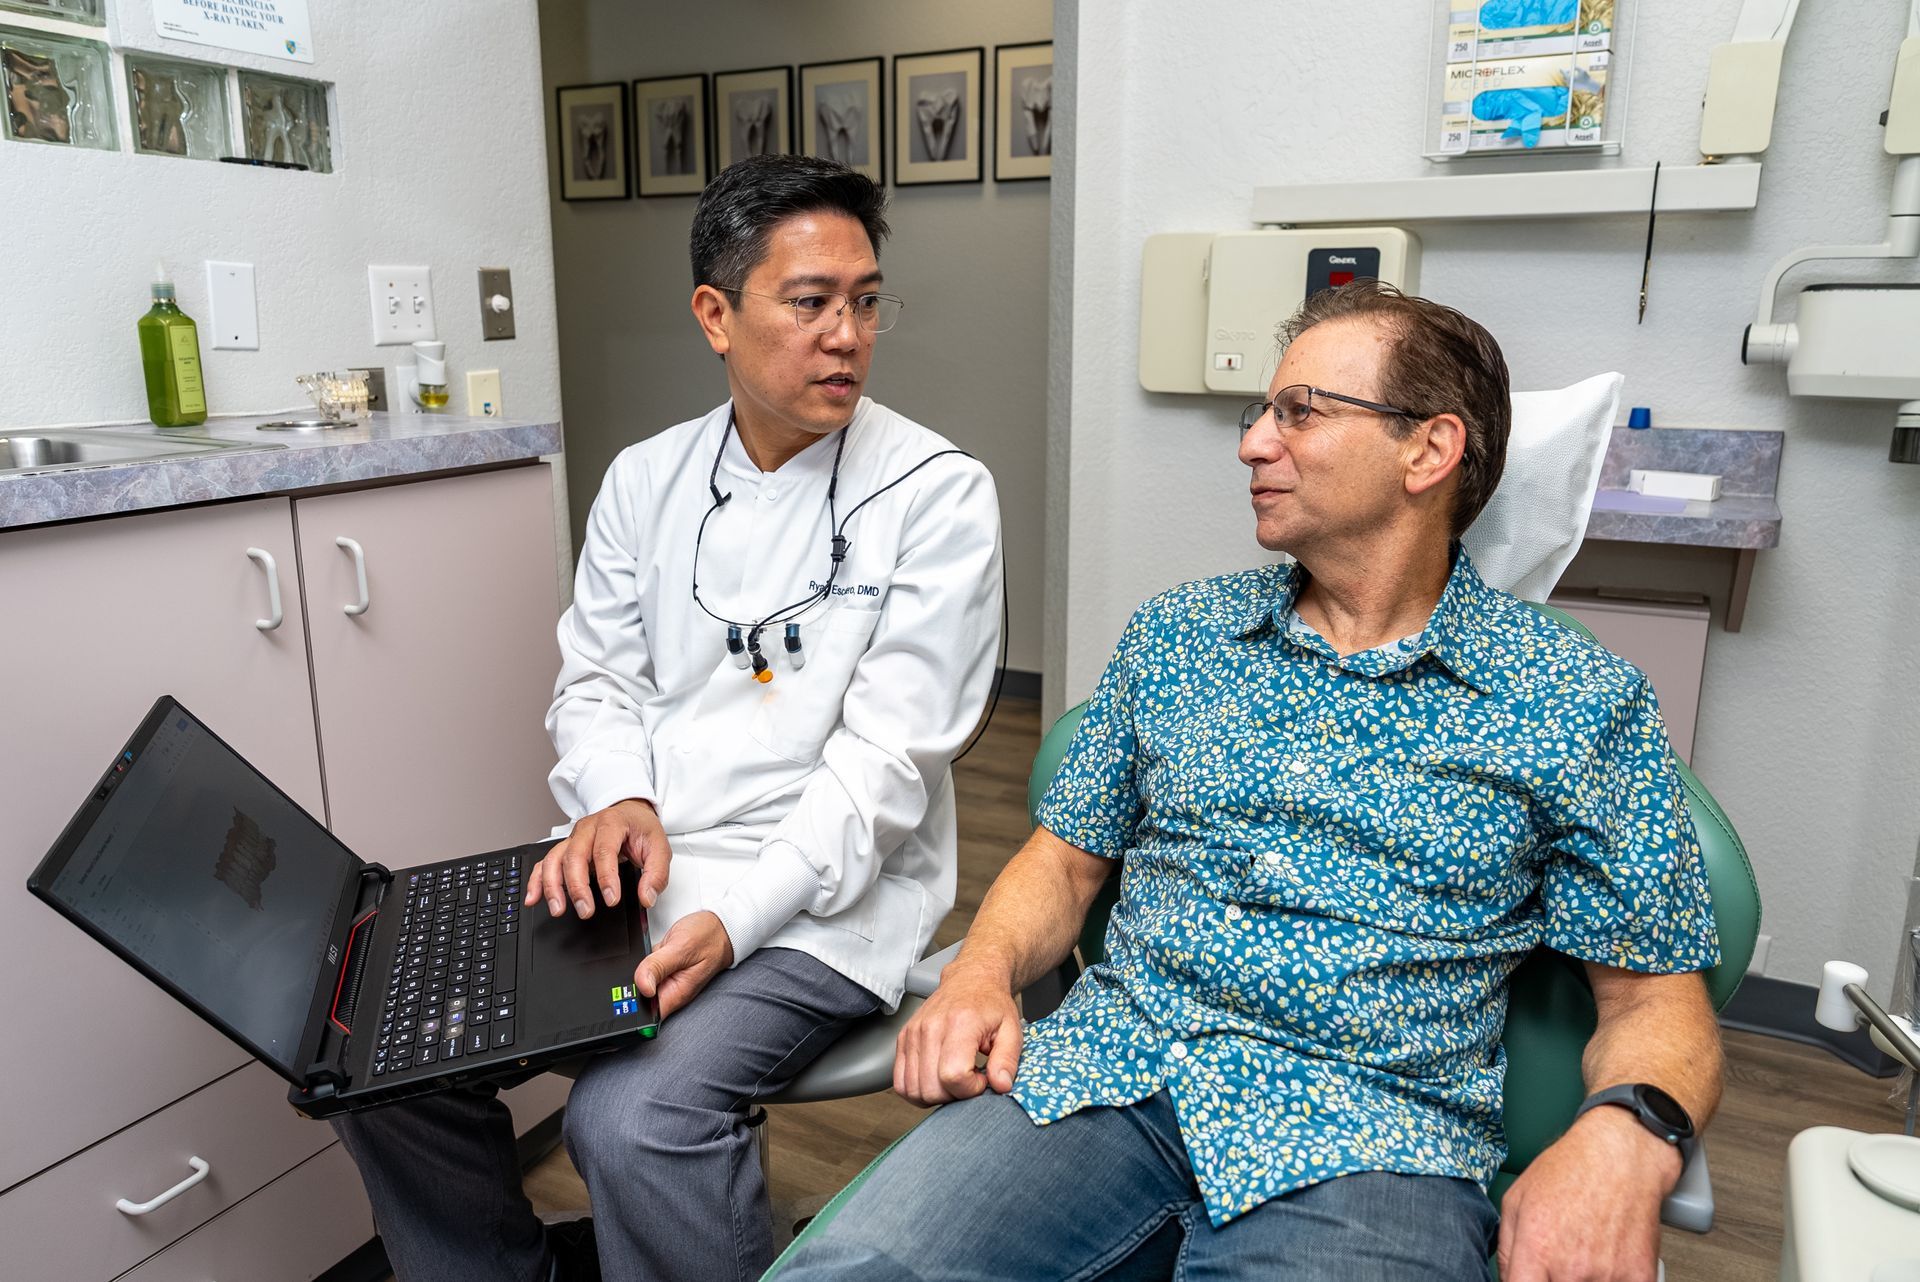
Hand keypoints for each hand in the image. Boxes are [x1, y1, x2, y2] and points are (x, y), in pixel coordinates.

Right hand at [525, 799, 669, 920]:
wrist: (630, 812)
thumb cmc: (641, 829)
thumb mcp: (659, 847)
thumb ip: (656, 873)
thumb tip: (647, 897)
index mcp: (611, 823)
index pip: (604, 851)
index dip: (606, 878)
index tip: (611, 899)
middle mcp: (587, 828)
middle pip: (574, 856)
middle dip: (578, 887)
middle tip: (586, 910)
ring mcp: (573, 838)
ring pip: (555, 859)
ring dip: (553, 886)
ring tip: (558, 909)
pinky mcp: (565, 848)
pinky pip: (545, 862)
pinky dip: (537, 880)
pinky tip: (534, 898)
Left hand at [635, 910, 733, 1018]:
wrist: (721, 925)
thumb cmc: (709, 937)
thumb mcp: (682, 948)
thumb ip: (658, 966)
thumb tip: (641, 986)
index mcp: (675, 993)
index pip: (647, 1015)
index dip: (631, 1010)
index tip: (622, 997)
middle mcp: (670, 989)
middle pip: (639, 1000)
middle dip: (628, 988)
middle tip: (633, 970)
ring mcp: (665, 979)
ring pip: (638, 983)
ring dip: (634, 973)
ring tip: (644, 957)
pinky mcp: (662, 968)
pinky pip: (644, 969)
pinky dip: (640, 962)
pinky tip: (644, 952)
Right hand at [893, 961, 1022, 1106]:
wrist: (970, 979)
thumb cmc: (990, 1003)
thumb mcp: (1012, 1029)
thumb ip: (1008, 1060)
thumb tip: (1001, 1085)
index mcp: (960, 1023)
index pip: (953, 1075)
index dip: (970, 1089)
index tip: (981, 1079)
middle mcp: (931, 1027)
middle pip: (931, 1088)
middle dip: (954, 1096)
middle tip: (969, 1080)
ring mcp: (913, 1033)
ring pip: (913, 1089)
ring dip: (935, 1095)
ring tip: (953, 1079)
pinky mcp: (903, 1039)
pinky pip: (900, 1082)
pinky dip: (917, 1090)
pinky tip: (936, 1079)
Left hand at [1497, 1107, 1683, 1281]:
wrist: (1622, 1156)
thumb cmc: (1570, 1171)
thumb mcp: (1517, 1200)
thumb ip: (1507, 1250)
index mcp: (1538, 1250)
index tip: (1528, 1280)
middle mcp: (1572, 1269)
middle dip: (1552, 1280)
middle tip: (1557, 1261)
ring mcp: (1608, 1276)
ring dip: (1583, 1280)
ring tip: (1584, 1255)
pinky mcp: (1640, 1278)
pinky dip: (1612, 1279)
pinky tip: (1607, 1260)